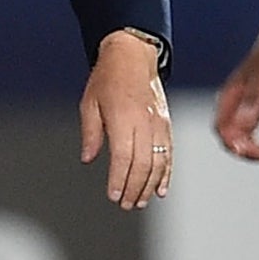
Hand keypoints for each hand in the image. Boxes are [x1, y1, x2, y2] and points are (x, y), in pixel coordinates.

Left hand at [80, 31, 171, 209]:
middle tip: (126, 204)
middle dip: (135, 189)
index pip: (123, 157)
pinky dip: (166, 174)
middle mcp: (144, 122)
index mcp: (123, 117)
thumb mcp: (89, 103)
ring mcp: (158, 124)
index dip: (119, 180)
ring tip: (141, 201)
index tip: (113, 195)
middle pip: (143, 165)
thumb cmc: (108, 77)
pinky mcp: (166, 124)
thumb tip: (89, 158)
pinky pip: (169, 154)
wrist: (133, 55)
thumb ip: (91, 133)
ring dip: (150, 186)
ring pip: (159, 162)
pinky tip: (161, 188)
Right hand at [214, 42, 258, 161]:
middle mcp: (230, 108)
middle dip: (245, 151)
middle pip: (229, 139)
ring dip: (252, 151)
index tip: (246, 150)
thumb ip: (252, 105)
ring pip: (238, 140)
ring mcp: (239, 112)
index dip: (231, 143)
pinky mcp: (250, 113)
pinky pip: (247, 137)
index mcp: (227, 99)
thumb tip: (243, 126)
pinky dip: (257, 146)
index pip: (221, 129)